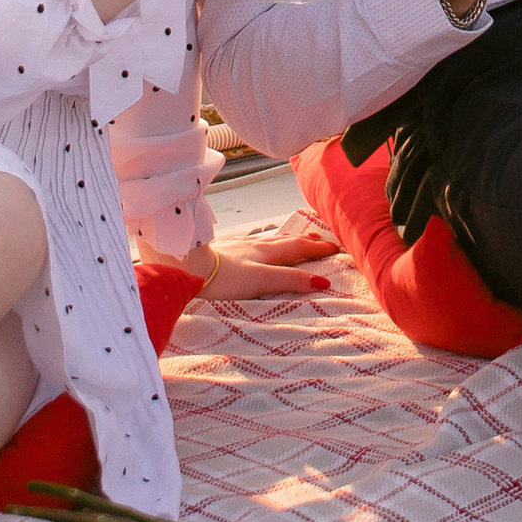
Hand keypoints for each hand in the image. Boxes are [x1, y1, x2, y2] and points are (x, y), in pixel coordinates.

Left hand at [205, 207, 338, 299]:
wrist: (186, 266)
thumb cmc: (222, 276)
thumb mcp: (261, 280)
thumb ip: (289, 281)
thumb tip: (321, 282)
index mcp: (266, 253)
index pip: (298, 248)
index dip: (317, 249)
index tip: (335, 248)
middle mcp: (254, 246)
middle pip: (285, 241)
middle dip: (305, 242)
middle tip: (321, 241)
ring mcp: (238, 247)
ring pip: (268, 241)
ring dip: (285, 240)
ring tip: (295, 239)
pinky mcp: (223, 251)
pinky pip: (251, 244)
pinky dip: (263, 243)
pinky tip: (255, 246)